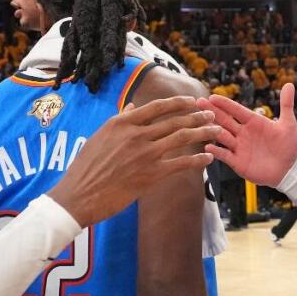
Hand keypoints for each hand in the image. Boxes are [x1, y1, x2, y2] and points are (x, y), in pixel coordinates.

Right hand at [48, 96, 217, 225]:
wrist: (79, 195)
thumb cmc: (85, 167)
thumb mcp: (99, 136)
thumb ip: (120, 120)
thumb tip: (133, 106)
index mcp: (122, 123)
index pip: (156, 107)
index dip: (178, 102)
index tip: (191, 101)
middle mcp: (136, 134)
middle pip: (174, 120)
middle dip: (196, 116)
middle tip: (211, 114)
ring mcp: (145, 154)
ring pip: (182, 137)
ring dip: (203, 132)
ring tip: (216, 131)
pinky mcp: (151, 175)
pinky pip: (181, 164)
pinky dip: (198, 160)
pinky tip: (208, 158)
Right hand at [198, 82, 296, 186]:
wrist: (288, 171)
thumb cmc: (288, 147)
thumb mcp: (288, 125)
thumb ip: (286, 105)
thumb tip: (290, 84)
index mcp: (253, 122)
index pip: (236, 110)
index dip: (225, 104)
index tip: (212, 96)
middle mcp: (242, 132)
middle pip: (224, 120)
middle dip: (212, 111)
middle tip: (198, 102)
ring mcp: (238, 147)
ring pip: (222, 135)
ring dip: (212, 129)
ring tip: (201, 122)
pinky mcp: (237, 161)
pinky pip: (224, 155)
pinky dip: (216, 151)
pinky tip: (208, 146)